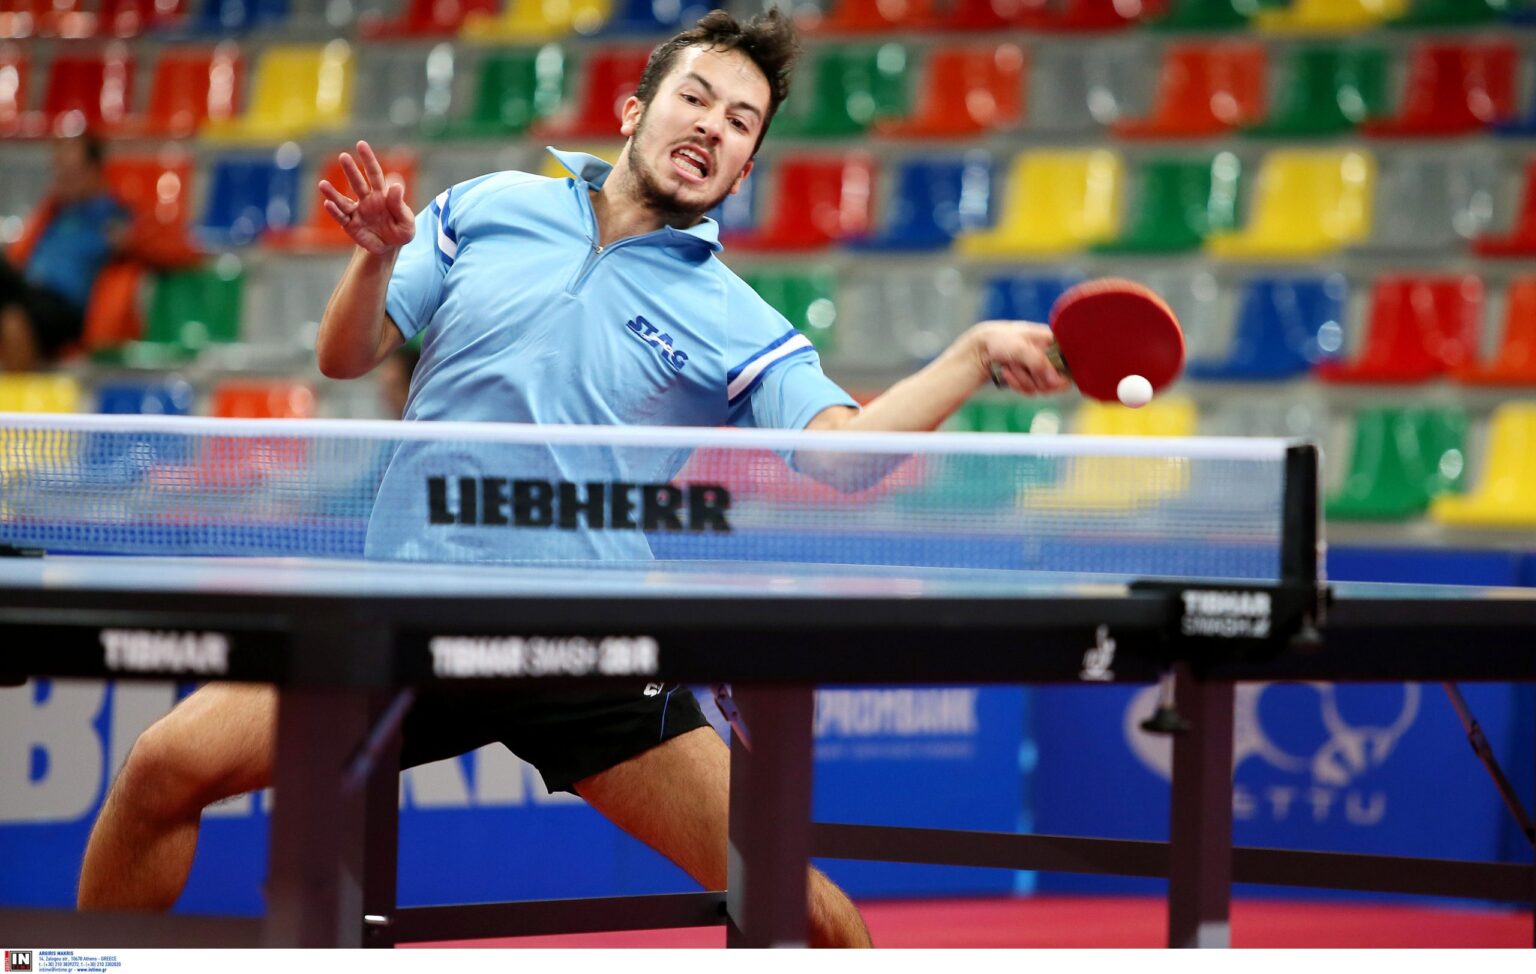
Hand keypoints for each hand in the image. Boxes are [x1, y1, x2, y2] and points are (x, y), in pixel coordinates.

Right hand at [319, 141, 414, 255]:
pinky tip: (328, 204)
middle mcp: (366, 200)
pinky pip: (341, 217)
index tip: (361, 144)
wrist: (390, 248)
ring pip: (343, 200)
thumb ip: (400, 205)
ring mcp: (357, 212)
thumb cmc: (401, 231)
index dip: (368, 160)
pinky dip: (334, 211)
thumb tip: (397, 186)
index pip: (374, 174)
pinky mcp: (350, 226)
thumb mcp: (406, 222)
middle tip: (344, 157)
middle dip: (351, 170)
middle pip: (357, 183)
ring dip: (333, 193)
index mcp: (382, 195)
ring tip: (322, 185)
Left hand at [969, 320, 1070, 395]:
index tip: (1049, 376)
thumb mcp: (1020, 348)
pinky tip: (1007, 373)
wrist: (978, 348)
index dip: (1062, 373)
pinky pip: (1030, 390)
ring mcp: (1038, 368)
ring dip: (1023, 379)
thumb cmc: (999, 340)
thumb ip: (1040, 363)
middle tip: (1023, 368)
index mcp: (1052, 341)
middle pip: (1058, 381)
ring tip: (1010, 366)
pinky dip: (1017, 383)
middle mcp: (1049, 355)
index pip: (1071, 362)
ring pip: (1042, 388)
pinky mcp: (1028, 378)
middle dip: (1037, 378)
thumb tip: (1057, 382)